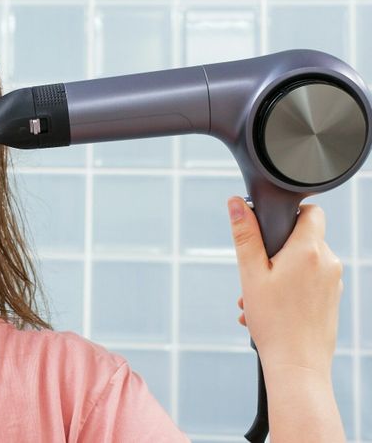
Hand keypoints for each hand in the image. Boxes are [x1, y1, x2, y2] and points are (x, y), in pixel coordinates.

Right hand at [227, 197, 341, 375]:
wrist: (297, 365)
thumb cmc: (273, 321)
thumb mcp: (250, 273)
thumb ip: (245, 235)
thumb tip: (236, 203)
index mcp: (309, 250)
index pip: (311, 211)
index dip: (290, 214)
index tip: (270, 232)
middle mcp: (328, 262)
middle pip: (302, 239)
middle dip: (276, 252)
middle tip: (255, 275)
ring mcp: (333, 282)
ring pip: (303, 263)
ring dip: (279, 273)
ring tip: (258, 299)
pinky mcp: (332, 299)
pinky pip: (309, 282)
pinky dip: (290, 288)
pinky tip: (270, 308)